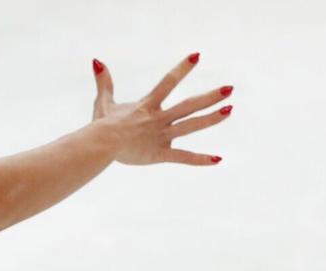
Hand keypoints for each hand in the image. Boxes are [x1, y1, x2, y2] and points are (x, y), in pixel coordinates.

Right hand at [91, 52, 232, 165]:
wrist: (100, 145)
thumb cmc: (101, 125)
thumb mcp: (104, 102)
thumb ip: (104, 82)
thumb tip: (96, 61)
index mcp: (147, 105)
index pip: (168, 83)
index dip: (182, 69)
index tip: (197, 56)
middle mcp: (158, 119)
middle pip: (188, 106)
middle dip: (209, 97)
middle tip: (229, 89)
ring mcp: (161, 136)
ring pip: (191, 126)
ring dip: (211, 118)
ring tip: (229, 110)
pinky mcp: (159, 154)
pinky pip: (183, 157)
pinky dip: (200, 160)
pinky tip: (218, 159)